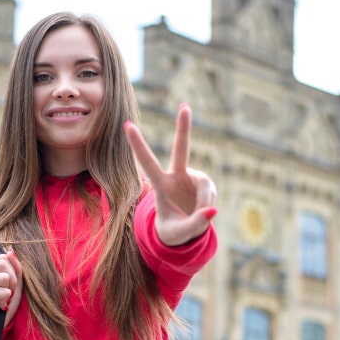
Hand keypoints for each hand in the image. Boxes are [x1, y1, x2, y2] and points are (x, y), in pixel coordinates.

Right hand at [0, 249, 22, 328]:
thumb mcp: (11, 283)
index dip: (12, 269)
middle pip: (4, 263)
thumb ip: (13, 267)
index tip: (8, 284)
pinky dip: (5, 301)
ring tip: (1, 299)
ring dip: (8, 291)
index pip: (3, 257)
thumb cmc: (1, 302)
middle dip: (12, 280)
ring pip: (6, 277)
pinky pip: (5, 291)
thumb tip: (12, 251)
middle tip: (6, 292)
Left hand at [124, 103, 216, 245]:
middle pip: (181, 149)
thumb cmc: (173, 232)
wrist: (183, 232)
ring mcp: (191, 178)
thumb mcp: (179, 234)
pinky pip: (210, 192)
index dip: (138, 145)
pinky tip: (204, 211)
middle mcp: (176, 177)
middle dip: (184, 127)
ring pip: (205, 186)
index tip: (127, 125)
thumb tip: (212, 211)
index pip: (147, 163)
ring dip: (204, 201)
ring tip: (199, 217)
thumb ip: (194, 224)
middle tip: (185, 105)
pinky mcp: (204, 183)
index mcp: (161, 186)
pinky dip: (209, 203)